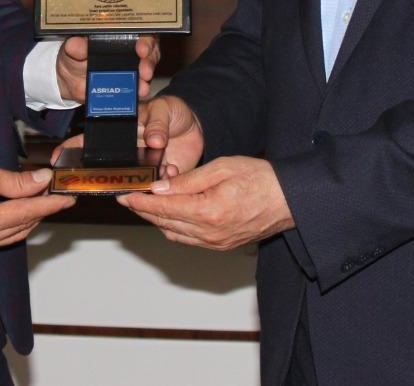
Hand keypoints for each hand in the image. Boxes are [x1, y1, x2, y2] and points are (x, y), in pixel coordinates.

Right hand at [0, 155, 73, 255]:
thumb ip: (16, 181)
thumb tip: (41, 181)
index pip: (26, 213)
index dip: (50, 204)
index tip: (67, 198)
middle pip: (22, 225)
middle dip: (41, 208)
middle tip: (56, 192)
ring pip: (14, 233)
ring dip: (30, 217)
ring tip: (42, 198)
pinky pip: (1, 236)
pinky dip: (14, 223)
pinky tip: (21, 209)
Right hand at [47, 92, 202, 178]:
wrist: (200, 125)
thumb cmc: (174, 111)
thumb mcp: (163, 108)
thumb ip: (156, 123)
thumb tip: (154, 140)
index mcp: (122, 131)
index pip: (92, 139)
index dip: (74, 148)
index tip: (59, 156)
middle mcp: (128, 151)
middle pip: (108, 166)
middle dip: (108, 174)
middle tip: (112, 177)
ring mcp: (143, 165)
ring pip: (133, 180)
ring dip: (142, 180)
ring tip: (160, 168)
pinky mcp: (161, 176)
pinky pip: (157, 187)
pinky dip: (164, 183)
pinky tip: (172, 169)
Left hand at [55, 35, 160, 104]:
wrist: (69, 80)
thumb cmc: (74, 57)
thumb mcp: (72, 49)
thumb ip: (75, 46)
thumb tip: (76, 44)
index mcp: (118, 33)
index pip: (138, 31)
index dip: (144, 40)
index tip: (141, 48)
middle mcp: (130, 48)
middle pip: (149, 51)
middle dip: (149, 61)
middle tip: (145, 70)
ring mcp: (132, 67)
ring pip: (147, 69)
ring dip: (146, 78)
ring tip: (142, 86)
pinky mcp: (130, 84)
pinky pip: (139, 87)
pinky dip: (140, 90)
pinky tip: (139, 93)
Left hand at [118, 156, 293, 251]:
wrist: (290, 199)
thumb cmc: (260, 178)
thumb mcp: (221, 168)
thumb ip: (187, 180)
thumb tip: (158, 188)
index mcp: (209, 212)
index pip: (163, 208)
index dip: (140, 202)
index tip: (123, 197)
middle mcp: (210, 233)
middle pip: (165, 223)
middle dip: (144, 211)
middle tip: (127, 199)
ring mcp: (216, 243)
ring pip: (174, 234)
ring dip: (157, 221)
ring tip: (144, 205)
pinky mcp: (222, 246)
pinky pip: (189, 240)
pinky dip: (174, 228)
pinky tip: (168, 216)